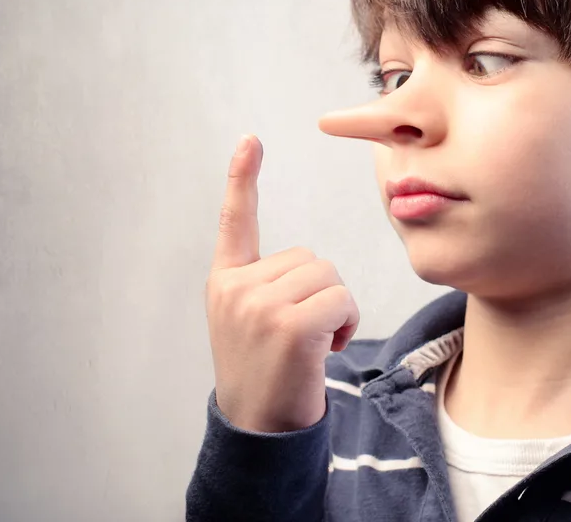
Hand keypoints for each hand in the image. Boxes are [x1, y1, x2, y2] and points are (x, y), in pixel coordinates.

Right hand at [205, 135, 359, 432]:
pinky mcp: (287, 324)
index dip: (241, 178)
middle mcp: (235, 287)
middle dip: (321, 294)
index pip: (234, 221)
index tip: (250, 140)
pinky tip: (325, 351)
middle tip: (303, 337)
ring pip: (329, 276)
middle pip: (310, 257)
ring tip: (312, 346)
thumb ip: (268, 287)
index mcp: (225, 281)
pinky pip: (341, 299)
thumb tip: (311, 269)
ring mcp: (258, 305)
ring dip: (336, 310)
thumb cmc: (268, 375)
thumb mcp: (252, 323)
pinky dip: (345, 323)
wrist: (259, 431)